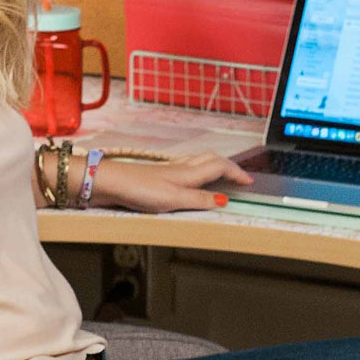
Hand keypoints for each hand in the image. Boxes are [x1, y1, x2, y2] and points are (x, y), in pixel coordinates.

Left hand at [96, 150, 252, 213]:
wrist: (110, 182)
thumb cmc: (138, 189)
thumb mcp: (173, 200)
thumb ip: (199, 200)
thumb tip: (224, 200)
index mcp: (188, 173)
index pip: (220, 167)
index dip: (236, 173)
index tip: (249, 181)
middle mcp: (180, 168)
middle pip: (211, 159)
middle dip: (228, 165)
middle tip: (239, 176)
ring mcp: (168, 169)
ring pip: (198, 160)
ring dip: (214, 164)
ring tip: (222, 173)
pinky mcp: (157, 174)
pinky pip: (186, 166)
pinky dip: (198, 168)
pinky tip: (190, 177)